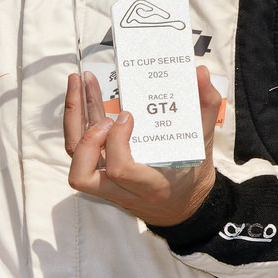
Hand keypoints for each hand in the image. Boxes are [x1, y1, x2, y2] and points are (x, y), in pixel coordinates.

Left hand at [64, 66, 222, 227]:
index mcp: (151, 186)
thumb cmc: (192, 176)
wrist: (181, 204)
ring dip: (73, 120)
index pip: (122, 170)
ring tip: (78, 83)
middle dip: (84, 137)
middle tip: (94, 102)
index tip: (127, 116)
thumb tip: (200, 73)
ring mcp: (107, 182)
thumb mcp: (204, 144)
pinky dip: (78, 119)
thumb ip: (205, 108)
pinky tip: (84, 91)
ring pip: (75, 160)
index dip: (117, 142)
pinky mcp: (99, 170)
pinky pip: (79, 147)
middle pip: (83, 173)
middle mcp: (123, 189)